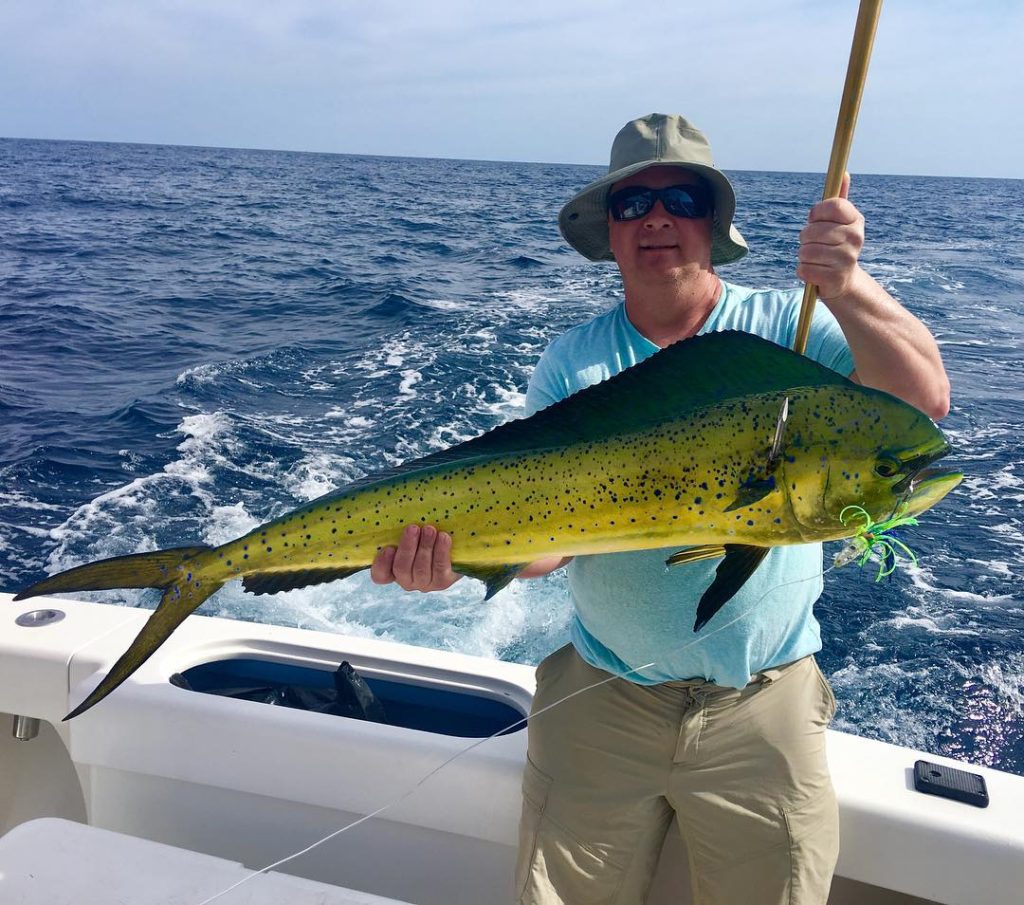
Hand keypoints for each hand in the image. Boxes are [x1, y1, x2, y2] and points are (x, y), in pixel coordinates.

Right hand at [370, 524, 461, 592]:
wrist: (454, 547)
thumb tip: (396, 510)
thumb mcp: (412, 532)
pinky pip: (440, 568)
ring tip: (429, 530)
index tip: (388, 548)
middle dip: (407, 547)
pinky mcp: (442, 581)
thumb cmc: (424, 535)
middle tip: (413, 528)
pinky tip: (443, 537)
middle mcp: (406, 580)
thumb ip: (403, 529)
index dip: (382, 564)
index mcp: (392, 569)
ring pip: (420, 568)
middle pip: (401, 568)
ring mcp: (424, 583)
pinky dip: (441, 551)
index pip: (380, 574)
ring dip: (425, 547)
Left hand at [797, 172, 865, 300]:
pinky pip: (804, 268)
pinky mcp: (835, 278)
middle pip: (812, 230)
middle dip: (805, 238)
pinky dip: (803, 270)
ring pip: (806, 251)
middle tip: (814, 244)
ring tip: (815, 258)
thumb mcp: (840, 222)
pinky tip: (814, 271)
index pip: (832, 206)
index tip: (815, 220)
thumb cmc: (836, 245)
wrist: (843, 281)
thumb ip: (838, 201)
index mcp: (856, 220)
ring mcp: (847, 259)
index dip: (816, 213)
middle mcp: (856, 238)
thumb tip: (843, 173)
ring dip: (803, 255)